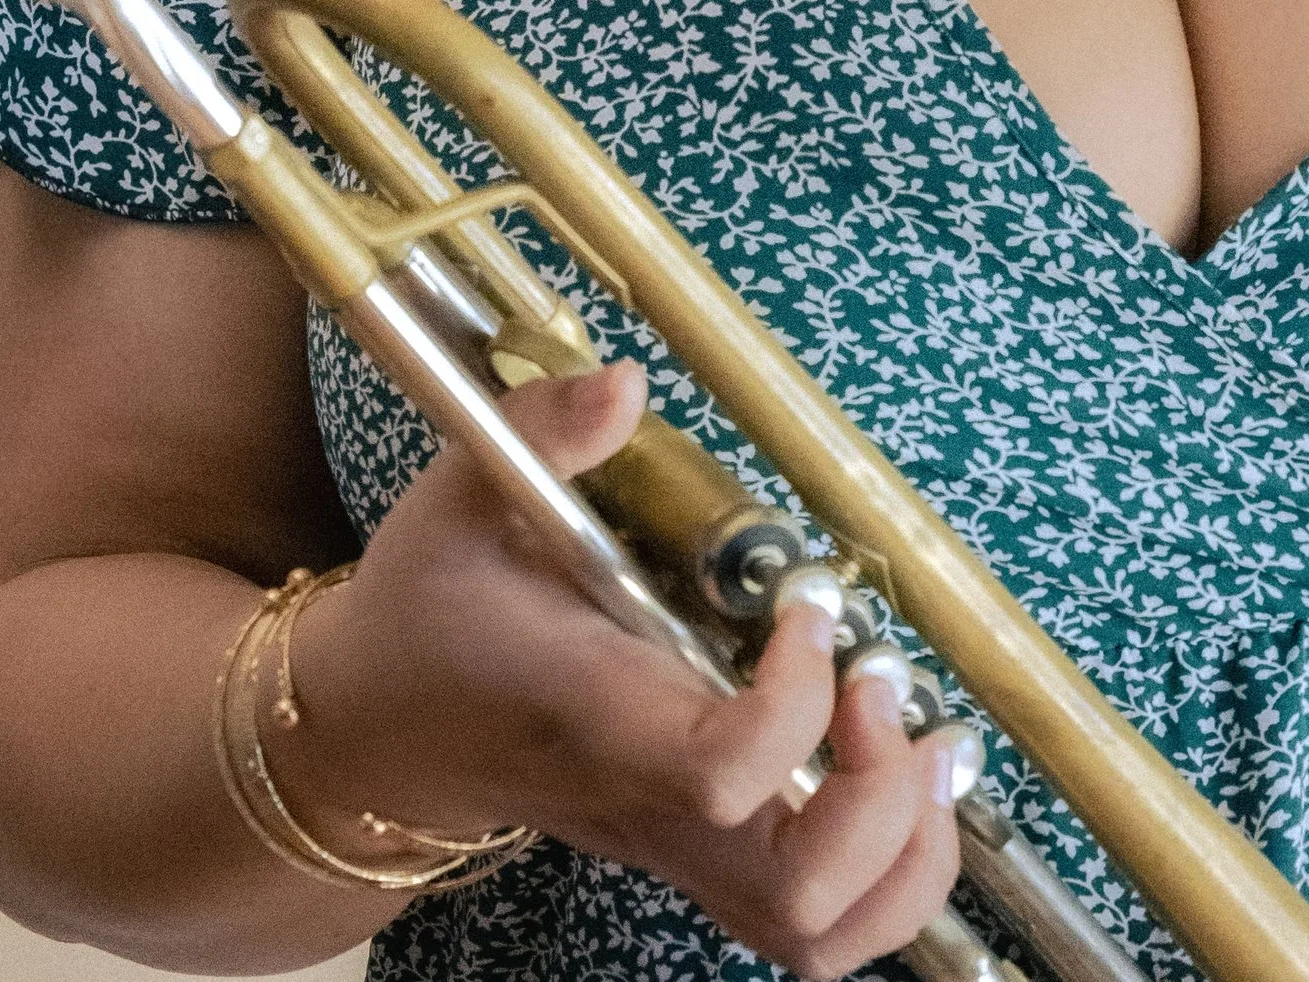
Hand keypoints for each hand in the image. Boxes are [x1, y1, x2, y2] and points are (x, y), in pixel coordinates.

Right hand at [281, 361, 970, 976]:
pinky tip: (905, 776)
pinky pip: (816, 923)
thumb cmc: (430, 608)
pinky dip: (891, 873)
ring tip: (927, 744)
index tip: (809, 605)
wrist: (380, 732)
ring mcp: (682, 853)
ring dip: (906, 856)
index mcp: (599, 720)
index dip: (795, 706)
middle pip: (798, 896)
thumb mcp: (463, 495)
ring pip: (819, 934)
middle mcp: (652, 809)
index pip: (718, 772)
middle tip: (891, 689)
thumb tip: (626, 382)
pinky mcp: (703, 862)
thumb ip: (545, 428)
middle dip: (882, 805)